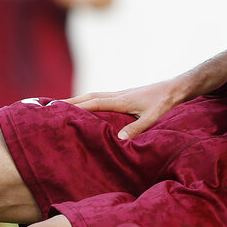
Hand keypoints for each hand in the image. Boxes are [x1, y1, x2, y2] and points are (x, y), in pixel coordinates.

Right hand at [67, 79, 187, 139]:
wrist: (176, 88)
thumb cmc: (164, 103)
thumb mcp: (152, 118)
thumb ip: (136, 128)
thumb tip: (119, 138)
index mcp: (121, 100)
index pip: (93, 103)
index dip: (75, 106)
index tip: (57, 109)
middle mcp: (117, 95)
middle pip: (88, 97)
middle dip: (70, 102)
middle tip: (50, 105)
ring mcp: (120, 94)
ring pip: (93, 96)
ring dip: (78, 100)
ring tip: (62, 106)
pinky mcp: (124, 96)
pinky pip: (101, 98)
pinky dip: (89, 101)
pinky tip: (87, 106)